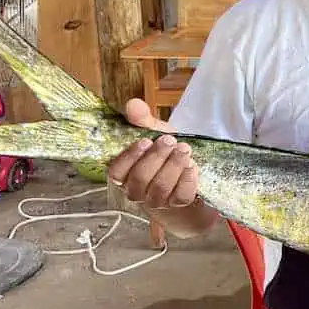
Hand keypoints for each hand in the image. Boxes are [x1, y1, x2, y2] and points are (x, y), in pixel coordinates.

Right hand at [105, 98, 199, 212]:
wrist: (187, 172)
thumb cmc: (163, 153)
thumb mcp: (153, 133)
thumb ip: (142, 119)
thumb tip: (133, 104)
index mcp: (124, 173)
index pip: (116, 171)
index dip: (129, 157)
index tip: (145, 141)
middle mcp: (136, 190)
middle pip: (140, 179)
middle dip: (156, 157)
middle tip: (170, 140)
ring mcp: (156, 201)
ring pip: (160, 188)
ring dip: (173, 166)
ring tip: (184, 149)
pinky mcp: (178, 204)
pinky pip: (181, 196)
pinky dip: (187, 180)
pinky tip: (192, 166)